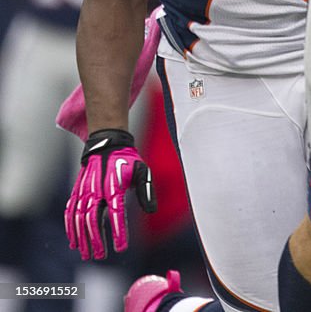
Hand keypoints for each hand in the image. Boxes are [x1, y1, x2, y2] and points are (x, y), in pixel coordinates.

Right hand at [65, 129, 155, 259]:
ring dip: (82, 238)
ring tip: (87, 254)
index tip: (121, 248)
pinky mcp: (77, 192)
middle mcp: (96, 190)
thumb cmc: (127, 160)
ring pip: (79, 219)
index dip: (118, 231)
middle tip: (101, 256)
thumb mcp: (142, 171)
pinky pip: (70, 212)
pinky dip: (70, 228)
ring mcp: (84, 191)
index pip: (116, 213)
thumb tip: (151, 211)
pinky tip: (73, 242)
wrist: (106, 143)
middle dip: (96, 240)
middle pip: (93, 219)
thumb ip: (146, 191)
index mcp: (114, 186)